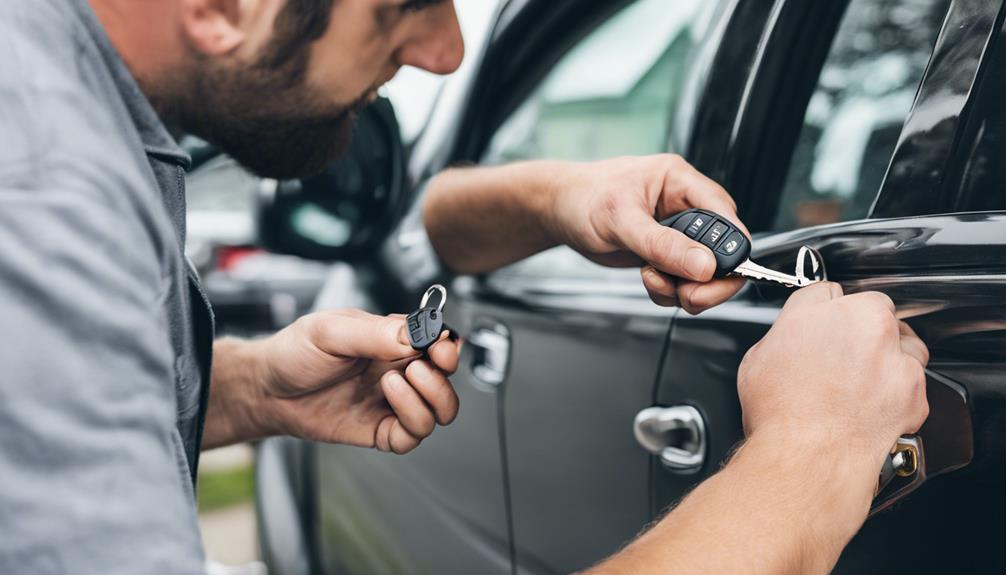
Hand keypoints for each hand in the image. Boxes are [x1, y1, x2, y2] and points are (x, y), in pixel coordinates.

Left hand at [254, 309, 460, 453]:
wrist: (265, 389)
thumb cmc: (294, 354)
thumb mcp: (330, 331)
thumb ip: (375, 333)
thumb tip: (416, 333)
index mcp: (393, 340)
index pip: (440, 342)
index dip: (448, 345)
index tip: (440, 346)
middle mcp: (398, 370)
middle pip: (448, 378)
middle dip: (443, 374)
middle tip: (419, 366)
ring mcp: (392, 402)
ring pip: (440, 410)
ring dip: (430, 397)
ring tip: (396, 381)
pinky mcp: (380, 430)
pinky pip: (414, 435)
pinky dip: (413, 420)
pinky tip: (389, 398)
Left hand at [548, 155, 748, 312]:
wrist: (559, 211)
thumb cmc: (583, 198)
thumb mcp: (621, 220)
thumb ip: (662, 244)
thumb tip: (703, 264)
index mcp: (681, 182)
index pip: (725, 214)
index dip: (731, 248)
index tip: (717, 275)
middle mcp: (684, 206)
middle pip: (722, 250)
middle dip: (707, 279)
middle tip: (686, 294)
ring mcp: (676, 233)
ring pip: (705, 272)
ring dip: (684, 288)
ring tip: (651, 279)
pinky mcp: (665, 254)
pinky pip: (682, 282)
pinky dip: (668, 291)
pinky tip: (647, 279)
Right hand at [738, 283, 929, 492]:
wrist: (810, 457)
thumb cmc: (781, 414)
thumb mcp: (757, 360)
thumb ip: (784, 337)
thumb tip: (791, 340)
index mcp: (818, 310)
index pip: (825, 292)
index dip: (820, 312)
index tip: (820, 326)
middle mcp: (862, 324)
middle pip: (870, 308)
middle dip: (859, 328)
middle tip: (841, 357)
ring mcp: (894, 353)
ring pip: (902, 338)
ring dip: (888, 353)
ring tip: (862, 382)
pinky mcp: (916, 386)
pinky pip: (914, 377)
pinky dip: (900, 389)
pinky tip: (875, 404)